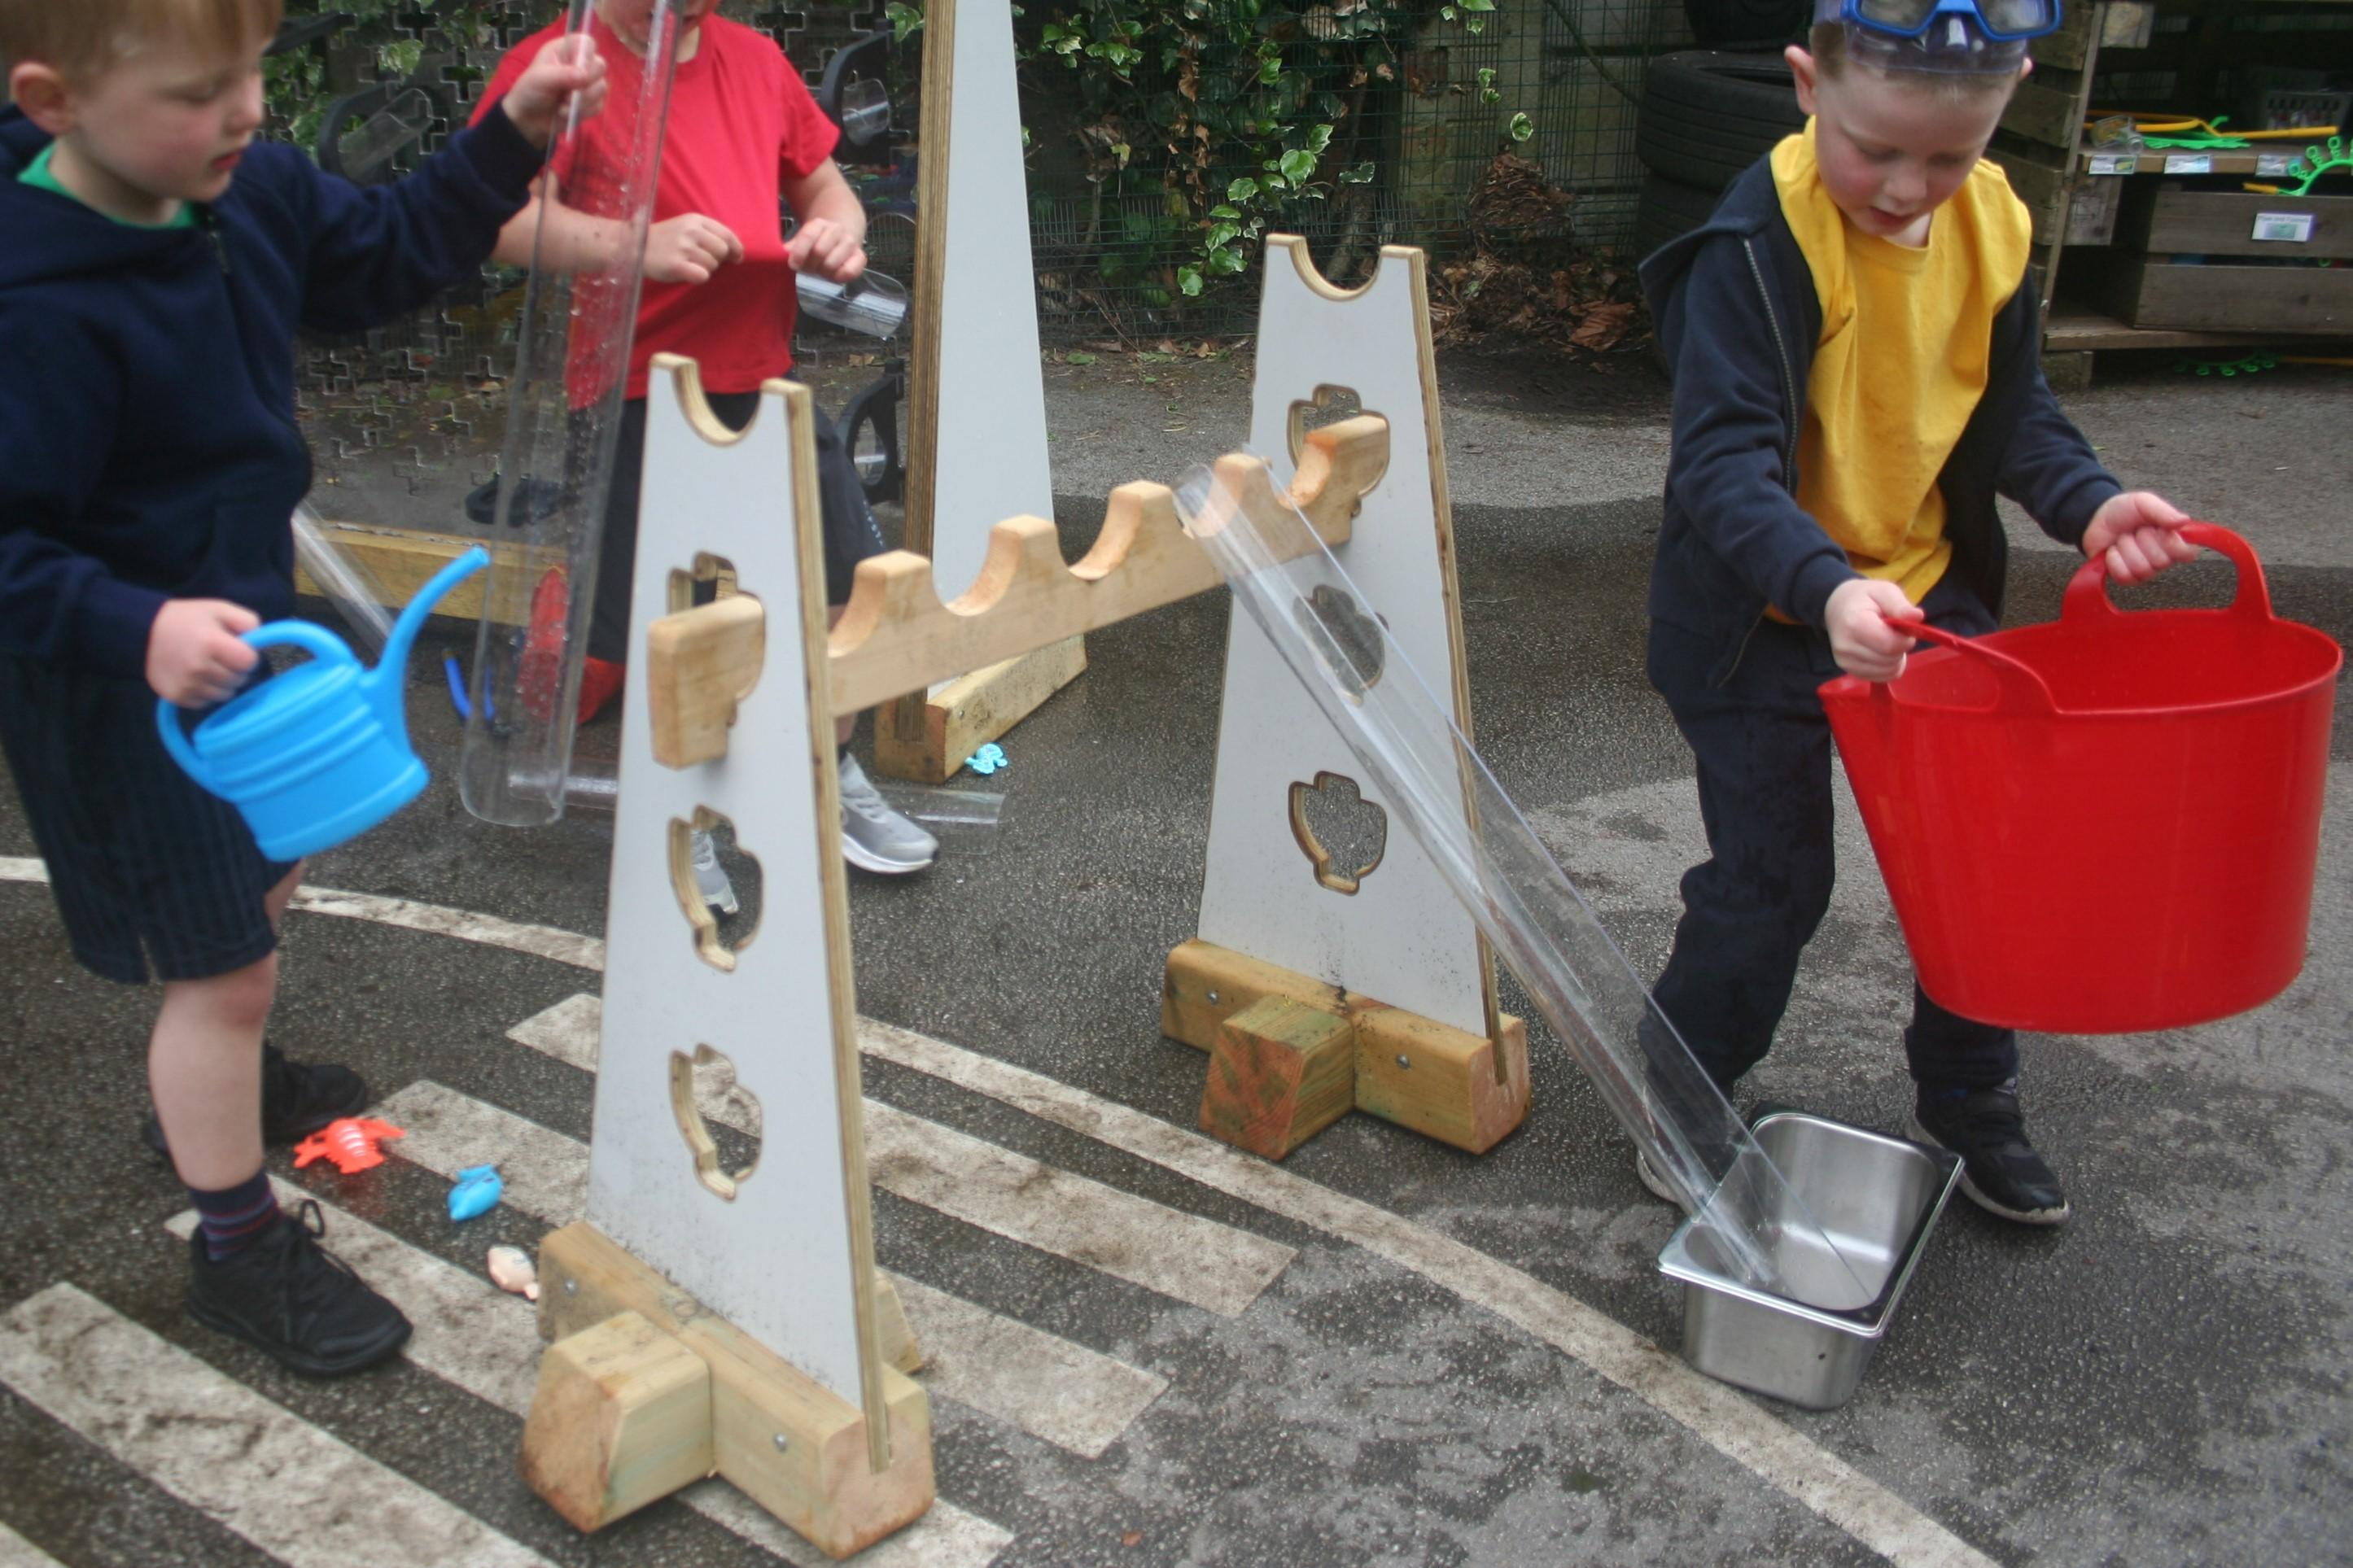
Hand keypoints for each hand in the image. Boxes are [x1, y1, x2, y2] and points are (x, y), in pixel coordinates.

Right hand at [147, 599, 259, 707]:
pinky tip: (196, 677)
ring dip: (222, 684)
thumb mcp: (219, 609)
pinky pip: (206, 703)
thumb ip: (247, 621)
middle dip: (235, 670)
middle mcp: (200, 667)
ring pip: (225, 695)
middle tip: (220, 657)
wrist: (143, 631)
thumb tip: (260, 642)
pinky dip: (205, 693)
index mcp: (212, 643)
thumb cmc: (186, 619)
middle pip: (238, 680)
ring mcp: (187, 684)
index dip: (246, 655)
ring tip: (208, 667)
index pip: (249, 662)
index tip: (236, 649)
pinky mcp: (177, 697)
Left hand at [499, 34, 607, 148]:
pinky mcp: (591, 102)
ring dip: (583, 101)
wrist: (527, 119)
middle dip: (587, 82)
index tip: (579, 71)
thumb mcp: (540, 79)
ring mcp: (587, 84)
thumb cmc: (529, 91)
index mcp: (565, 50)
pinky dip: (584, 111)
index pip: (586, 43)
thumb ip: (562, 74)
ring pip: (601, 88)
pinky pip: (599, 105)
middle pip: (600, 65)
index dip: (587, 55)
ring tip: (562, 105)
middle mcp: (579, 64)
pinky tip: (566, 113)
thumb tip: (584, 75)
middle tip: (568, 93)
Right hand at [645, 213, 742, 284]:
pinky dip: (699, 278)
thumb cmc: (664, 240)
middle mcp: (690, 231)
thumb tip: (735, 252)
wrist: (633, 247)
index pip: (727, 234)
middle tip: (702, 261)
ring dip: (704, 269)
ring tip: (688, 264)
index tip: (737, 258)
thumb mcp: (685, 227)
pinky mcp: (676, 264)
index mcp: (695, 219)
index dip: (736, 248)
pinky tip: (687, 273)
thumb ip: (708, 234)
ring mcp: (683, 247)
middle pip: (722, 251)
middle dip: (717, 260)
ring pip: (712, 265)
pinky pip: (702, 276)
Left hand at [786, 217, 866, 283]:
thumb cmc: (816, 243)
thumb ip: (792, 248)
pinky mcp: (860, 257)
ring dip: (824, 271)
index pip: (808, 236)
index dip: (799, 252)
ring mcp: (850, 243)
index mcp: (819, 224)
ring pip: (832, 263)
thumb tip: (777, 256)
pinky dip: (839, 277)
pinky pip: (850, 271)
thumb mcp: (802, 241)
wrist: (842, 235)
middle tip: (810, 267)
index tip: (793, 265)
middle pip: (819, 252)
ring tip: (822, 269)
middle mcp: (837, 230)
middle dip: (811, 264)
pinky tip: (834, 274)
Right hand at [1824, 577, 1921, 682]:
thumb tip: (1918, 617)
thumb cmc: (1864, 598)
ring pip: (1888, 671)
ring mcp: (1845, 662)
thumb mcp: (1884, 591)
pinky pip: (1882, 677)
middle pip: (1890, 660)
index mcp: (1854, 624)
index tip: (1905, 628)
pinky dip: (1888, 667)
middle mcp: (1846, 647)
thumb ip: (1900, 605)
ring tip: (1887, 641)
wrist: (1837, 607)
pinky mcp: (1849, 671)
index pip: (1889, 645)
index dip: (1905, 639)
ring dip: (1896, 658)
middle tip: (1894, 632)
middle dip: (1900, 648)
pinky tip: (1882, 652)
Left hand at [2081, 491, 2198, 585]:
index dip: (2174, 544)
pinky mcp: (2126, 578)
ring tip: (2124, 538)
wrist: (2096, 518)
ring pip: (2141, 568)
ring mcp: (2144, 570)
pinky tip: (2113, 550)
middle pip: (2161, 561)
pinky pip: (2124, 575)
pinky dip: (2114, 559)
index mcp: (2173, 540)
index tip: (2161, 530)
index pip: (2188, 553)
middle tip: (2136, 530)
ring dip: (2127, 548)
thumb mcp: (2143, 503)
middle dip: (2143, 540)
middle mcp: (2162, 558)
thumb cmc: (2124, 511)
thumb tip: (2185, 520)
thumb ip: (2163, 511)